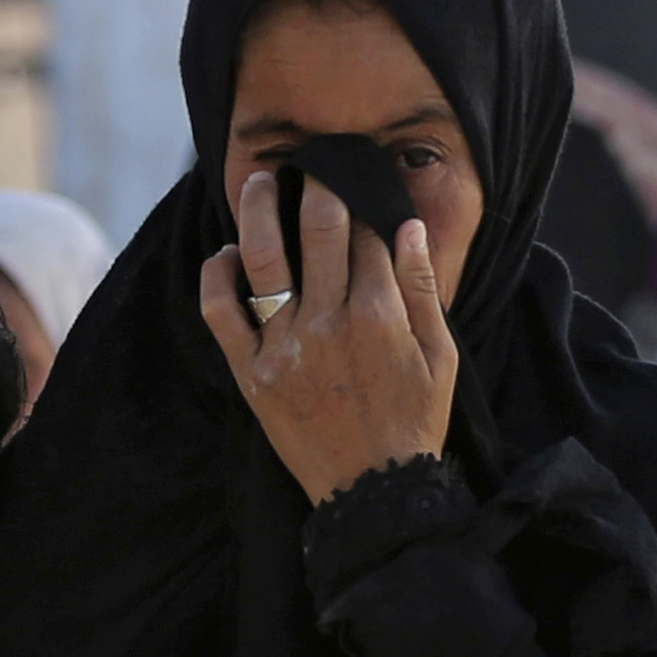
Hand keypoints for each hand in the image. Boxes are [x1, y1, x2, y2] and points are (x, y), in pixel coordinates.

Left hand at [196, 170, 460, 502]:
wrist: (374, 494)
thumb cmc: (413, 424)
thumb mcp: (440, 357)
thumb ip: (422, 290)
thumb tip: (407, 228)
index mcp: (379, 314)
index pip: (367, 235)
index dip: (363, 205)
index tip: (355, 186)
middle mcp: (329, 321)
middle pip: (319, 228)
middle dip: (316, 185)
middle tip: (311, 162)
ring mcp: (285, 346)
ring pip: (263, 257)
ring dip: (258, 208)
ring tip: (258, 180)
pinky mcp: (252, 373)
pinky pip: (221, 312)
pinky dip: (217, 276)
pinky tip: (226, 256)